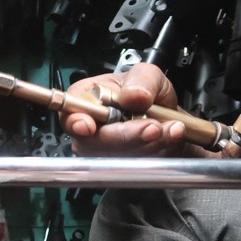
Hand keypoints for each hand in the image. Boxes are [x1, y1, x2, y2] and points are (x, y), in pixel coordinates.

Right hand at [61, 63, 189, 156]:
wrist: (164, 116)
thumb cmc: (144, 93)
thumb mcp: (148, 75)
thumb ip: (142, 80)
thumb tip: (133, 95)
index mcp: (84, 98)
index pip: (69, 114)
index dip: (76, 122)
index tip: (88, 126)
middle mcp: (87, 127)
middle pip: (95, 141)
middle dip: (127, 135)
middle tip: (153, 126)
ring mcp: (100, 149)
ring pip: (117, 156)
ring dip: (149, 143)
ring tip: (170, 127)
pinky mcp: (118, 166)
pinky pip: (134, 166)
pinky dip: (157, 151)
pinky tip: (168, 137)